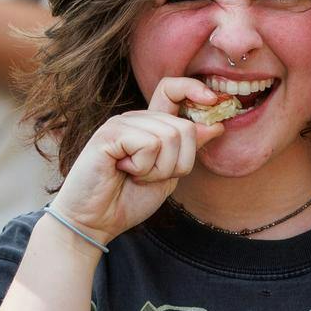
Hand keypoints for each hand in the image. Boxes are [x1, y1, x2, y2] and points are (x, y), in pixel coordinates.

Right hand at [50, 77, 226, 243]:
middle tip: (150, 176)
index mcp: (149, 124)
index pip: (172, 89)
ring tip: (135, 175)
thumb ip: (187, 150)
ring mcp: (121, 123)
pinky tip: (123, 171)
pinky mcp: (109, 134)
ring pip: (170, 137)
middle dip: (177, 163)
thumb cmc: (127, 199)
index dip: (193, 89)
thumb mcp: (168, 175)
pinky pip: (149, 145)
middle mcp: (135, 118)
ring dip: (159, 169)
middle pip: (184, 128)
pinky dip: (143, 168)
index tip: (212, 100)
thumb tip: (215, 125)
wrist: (95, 221)